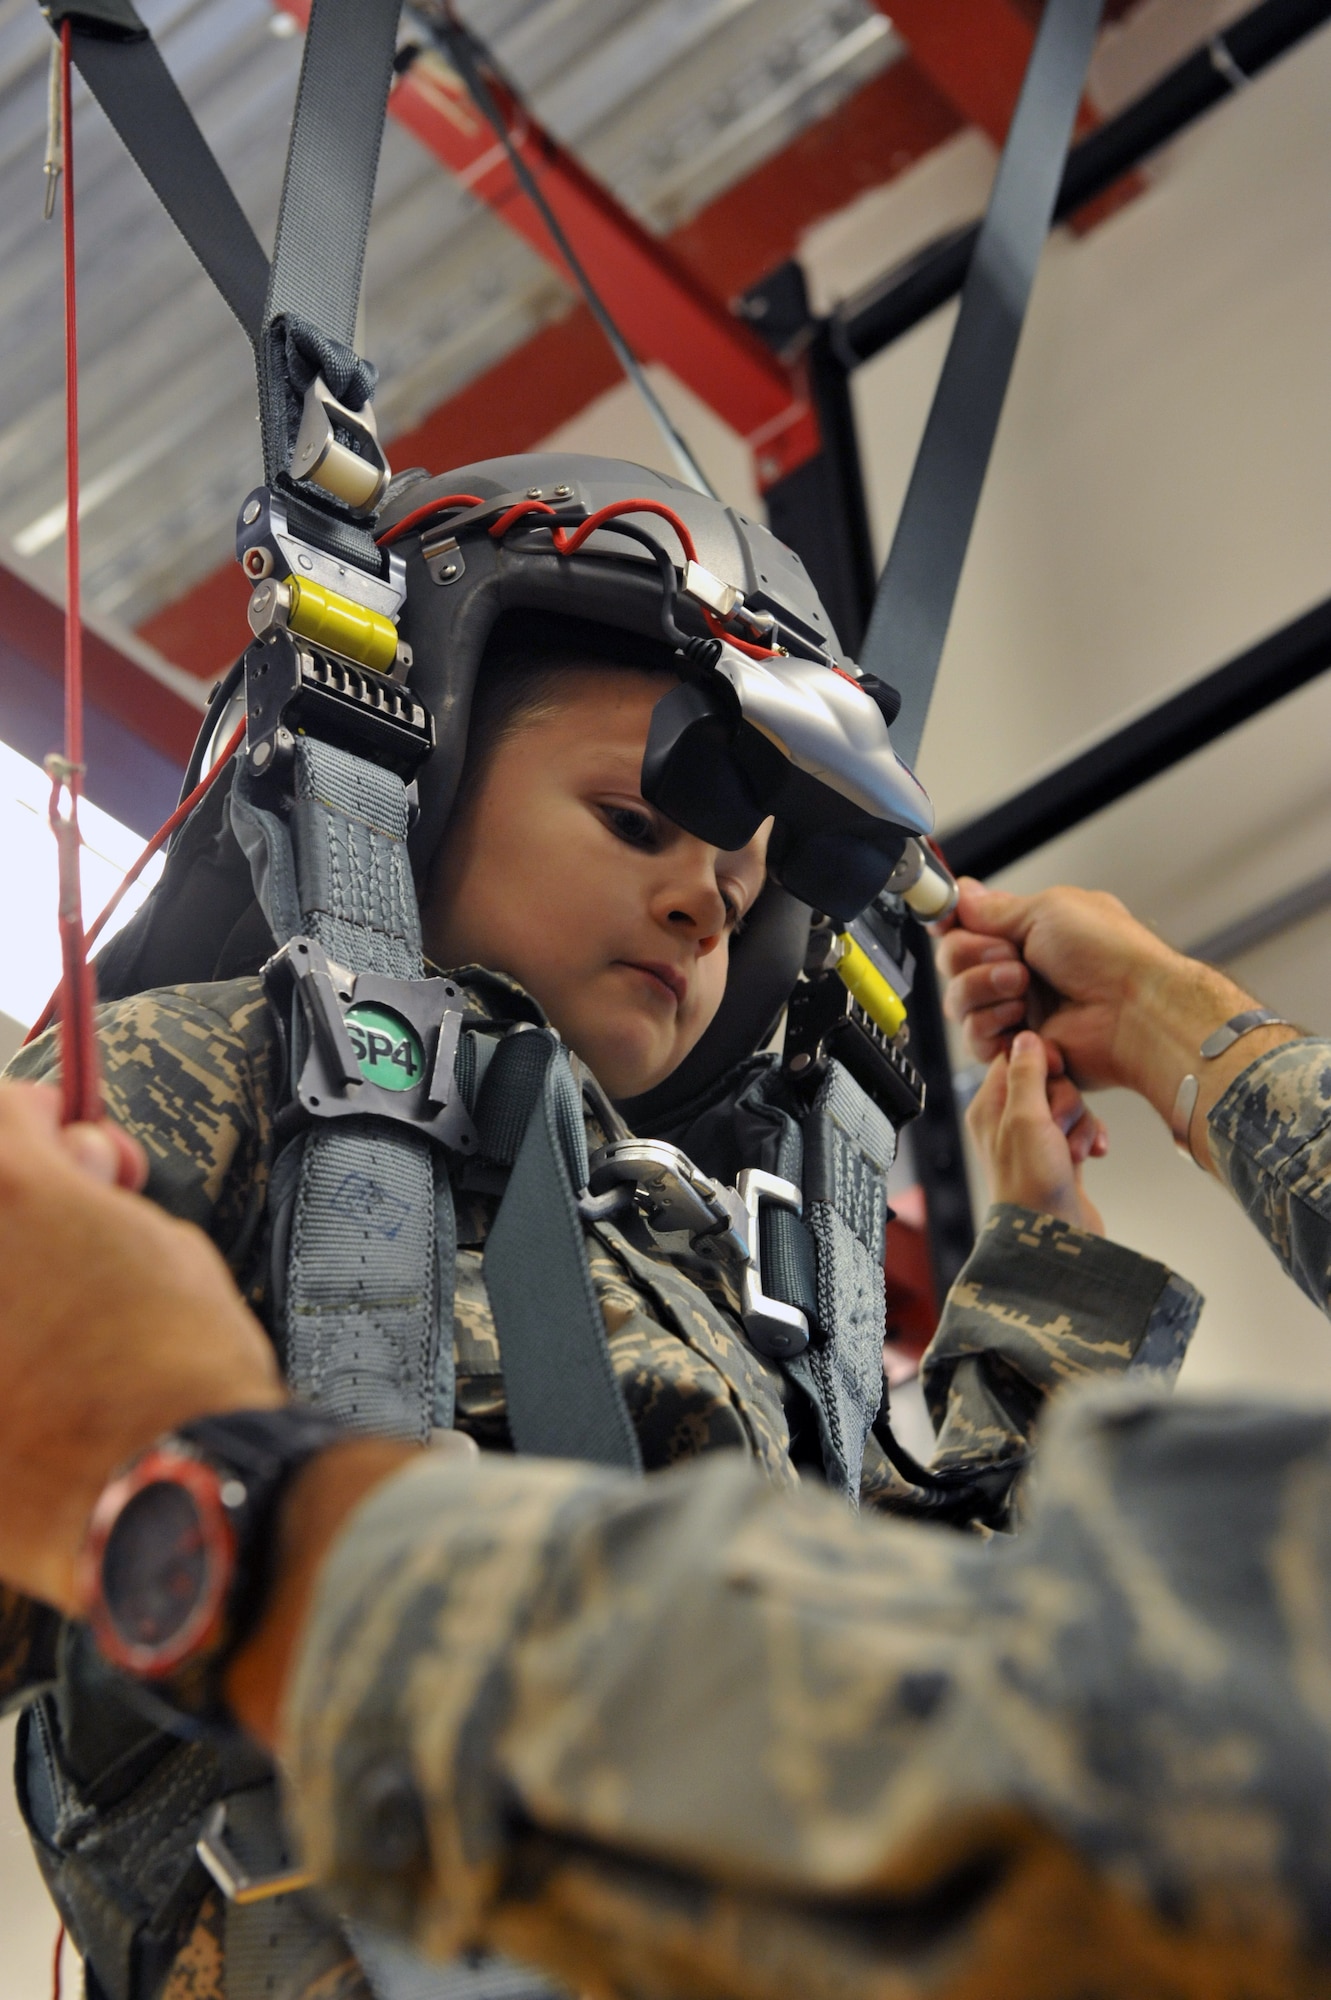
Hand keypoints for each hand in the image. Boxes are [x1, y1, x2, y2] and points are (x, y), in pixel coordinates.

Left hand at [0, 1083, 282, 1613]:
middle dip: (20, 1206)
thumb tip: (78, 1178)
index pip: (5, 1110)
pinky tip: (36, 1385)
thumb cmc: (180, 1372)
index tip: (66, 1148)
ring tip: (57, 1330)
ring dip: (12, 1288)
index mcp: (8, 1188)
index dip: (46, 1126)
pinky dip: (6, 1364)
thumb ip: (100, 1197)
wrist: (172, 1488)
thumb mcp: (168, 1243)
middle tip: (65, 1239)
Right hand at [935, 878, 1261, 1114]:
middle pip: (952, 962)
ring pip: (957, 1001)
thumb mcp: (1048, 909)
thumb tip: (961, 895)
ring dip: (981, 990)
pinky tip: (1022, 1021)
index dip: (948, 922)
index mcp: (1025, 931)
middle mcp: (1015, 968)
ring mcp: (1014, 1008)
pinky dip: (991, 1026)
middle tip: (1009, 957)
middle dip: (970, 956)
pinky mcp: (1016, 1046)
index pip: (965, 925)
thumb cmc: (1108, 954)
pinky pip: (974, 1040)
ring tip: (1021, 988)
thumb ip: (995, 909)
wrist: (1134, 1010)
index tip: (943, 920)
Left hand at [968, 1032, 1105, 1233]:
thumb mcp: (1025, 1119)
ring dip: (1080, 1123)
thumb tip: (1024, 1036)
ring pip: (1069, 1105)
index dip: (1042, 1060)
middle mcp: (1008, 1122)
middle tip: (1058, 1128)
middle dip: (1065, 1100)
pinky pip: (1082, 1129)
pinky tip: (1095, 1155)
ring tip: (1074, 1152)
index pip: (1014, 1058)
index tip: (1056, 1071)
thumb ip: (1026, 1074)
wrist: (1055, 1240)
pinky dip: (1091, 1138)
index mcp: (988, 1108)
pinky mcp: (1060, 1156)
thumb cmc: (1032, 1184)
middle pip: (1049, 1080)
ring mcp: (1036, 1140)